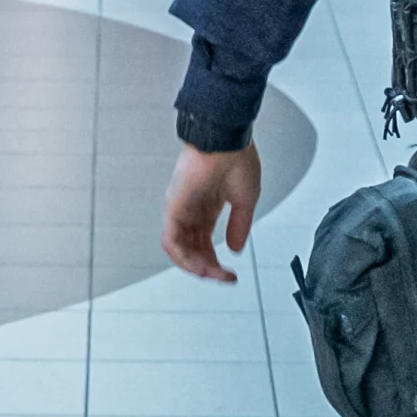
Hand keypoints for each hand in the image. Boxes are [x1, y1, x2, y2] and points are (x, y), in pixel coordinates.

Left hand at [162, 142, 262, 282]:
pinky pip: (171, 239)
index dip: (217, 262)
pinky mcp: (173, 206)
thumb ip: (239, 226)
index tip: (231, 274)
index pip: (205, 243)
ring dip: (195, 266)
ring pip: (179, 249)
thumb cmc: (236, 158)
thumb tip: (235, 247)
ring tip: (212, 274)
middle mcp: (191, 210)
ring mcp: (180, 209)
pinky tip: (199, 266)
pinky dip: (183, 256)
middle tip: (223, 277)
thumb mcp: (245, 200)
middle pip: (192, 250)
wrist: (228, 139)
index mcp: (207, 207)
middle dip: (208, 268)